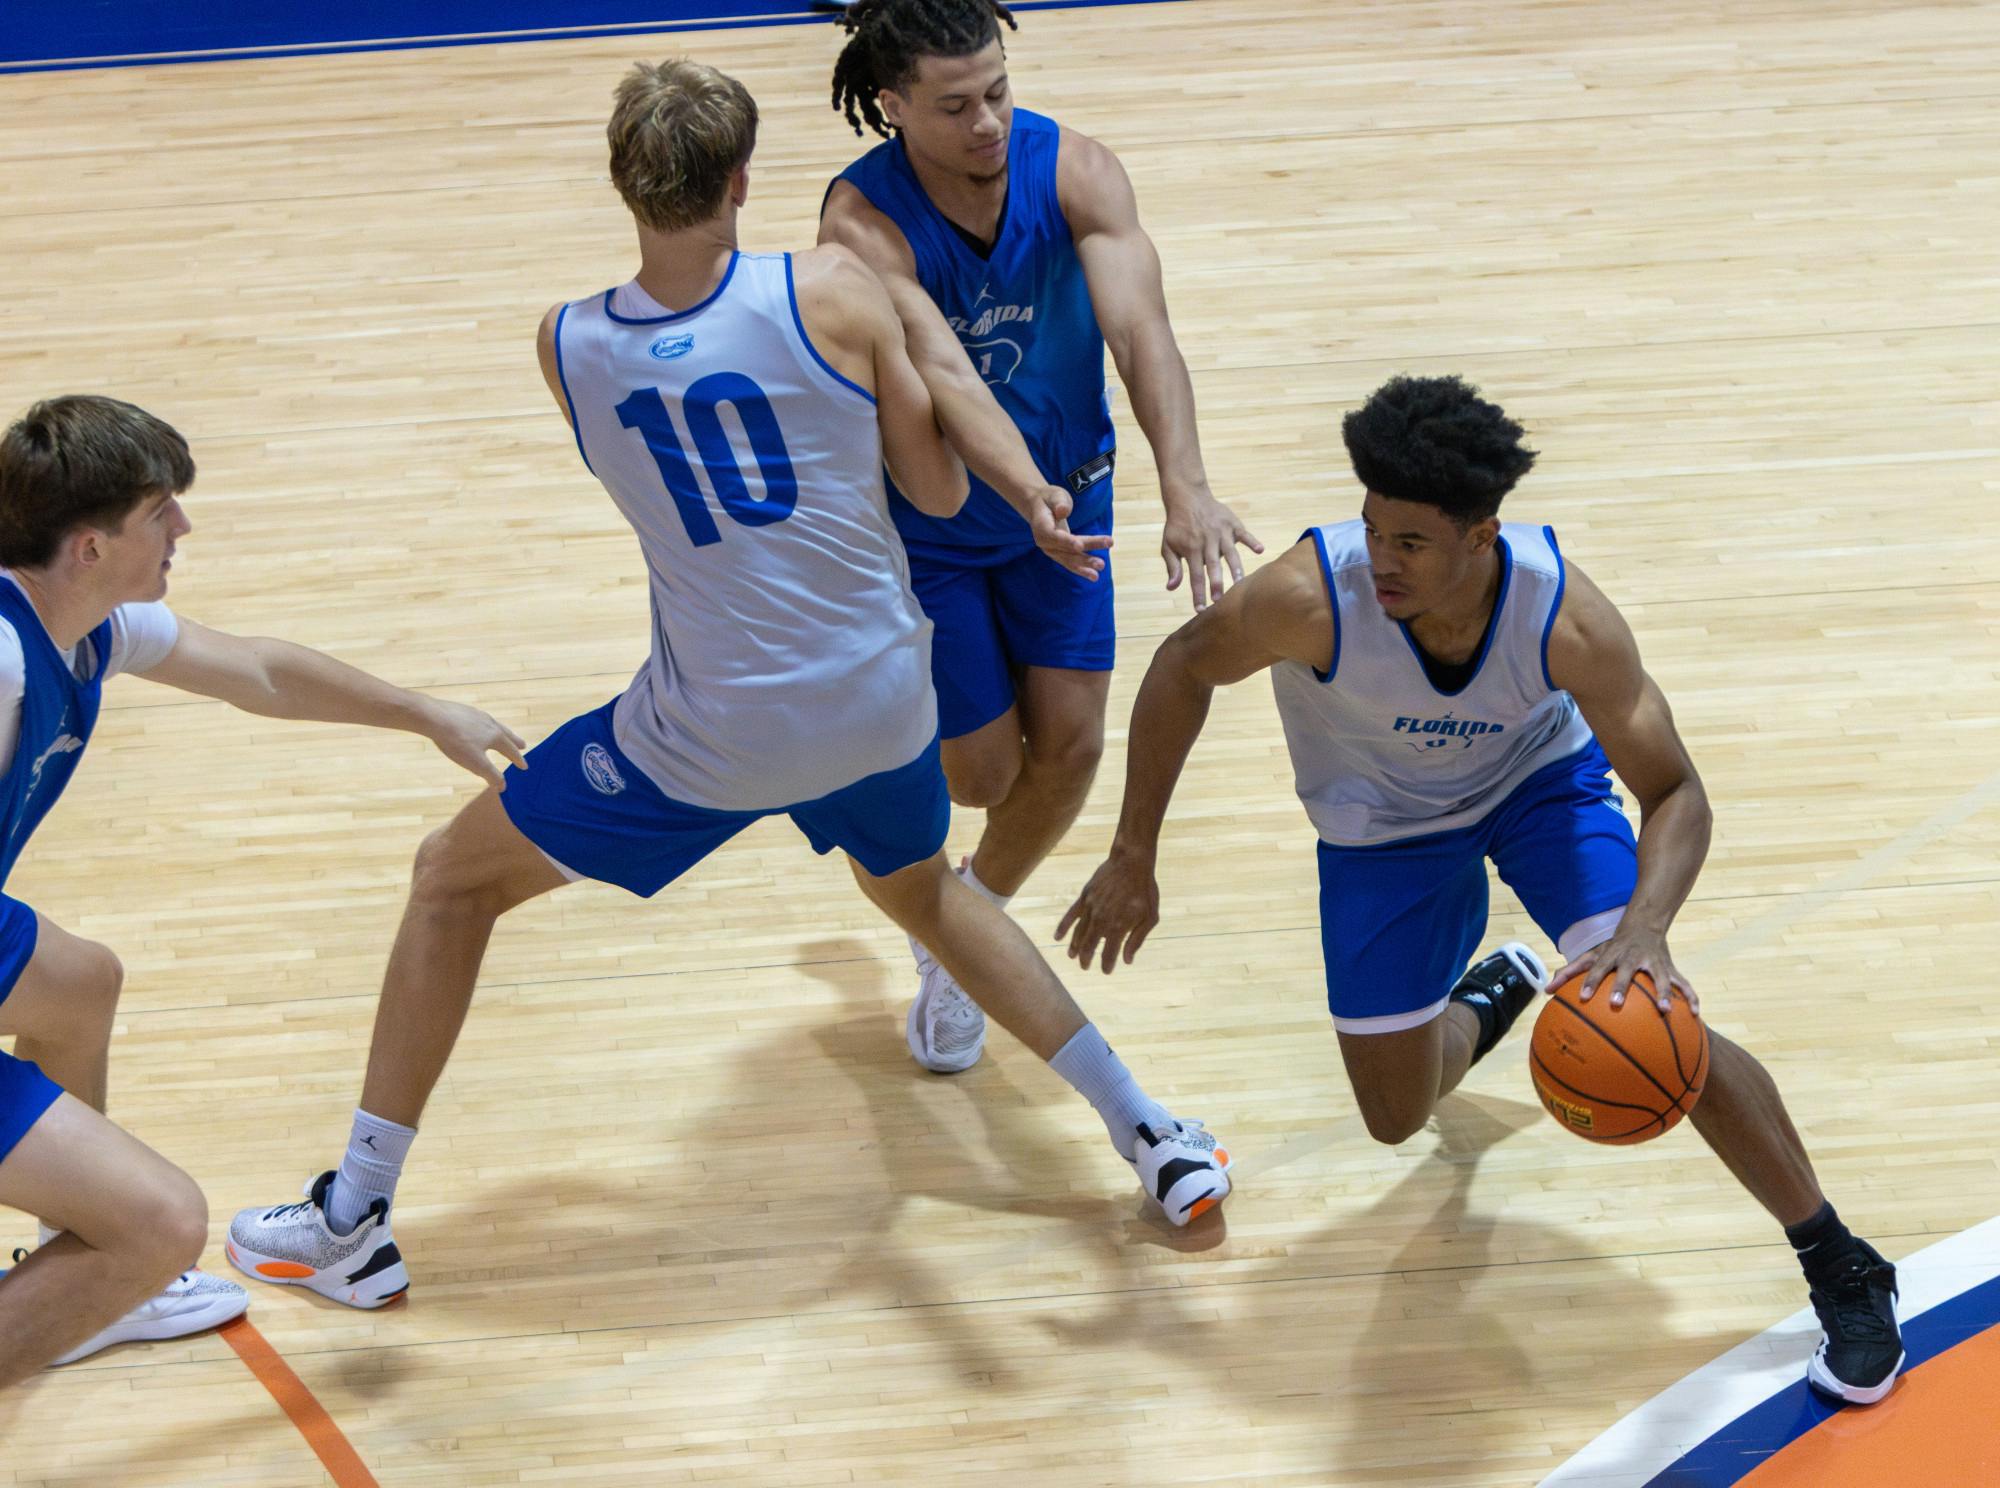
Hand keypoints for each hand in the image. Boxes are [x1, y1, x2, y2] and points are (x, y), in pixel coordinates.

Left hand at [421, 699, 529, 790]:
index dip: (518, 760)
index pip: (510, 751)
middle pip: (506, 734)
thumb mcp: (475, 763)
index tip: (524, 766)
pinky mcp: (464, 710)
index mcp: (495, 736)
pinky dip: (483, 726)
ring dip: (500, 732)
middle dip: (514, 741)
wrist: (434, 717)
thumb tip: (503, 787)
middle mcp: (490, 723)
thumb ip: (491, 775)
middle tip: (523, 745)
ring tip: (501, 734)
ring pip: (494, 725)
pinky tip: (476, 726)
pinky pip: (479, 720)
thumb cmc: (456, 742)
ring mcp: (477, 715)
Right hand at [1024, 484, 1112, 580]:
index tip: (1080, 546)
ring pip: (1068, 560)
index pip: (1054, 536)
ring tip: (1098, 574)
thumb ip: (1060, 503)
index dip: (1067, 541)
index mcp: (1041, 526)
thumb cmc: (1050, 498)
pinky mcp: (1058, 553)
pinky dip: (1081, 569)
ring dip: (1084, 567)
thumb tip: (1063, 511)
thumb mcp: (1055, 495)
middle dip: (1084, 557)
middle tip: (1101, 563)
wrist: (1039, 506)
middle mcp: (1044, 542)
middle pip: (1066, 551)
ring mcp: (1050, 549)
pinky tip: (1094, 575)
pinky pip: (1070, 562)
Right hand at [1056, 846, 1159, 972]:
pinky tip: (1058, 937)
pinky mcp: (1084, 898)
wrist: (1131, 862)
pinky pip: (1071, 916)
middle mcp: (1101, 920)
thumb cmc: (1144, 890)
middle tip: (1085, 966)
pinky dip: (1063, 927)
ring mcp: (1090, 909)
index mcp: (1118, 927)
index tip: (1106, 971)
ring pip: (1079, 933)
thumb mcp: (1150, 917)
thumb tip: (1127, 960)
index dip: (1107, 965)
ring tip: (1072, 956)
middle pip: (1089, 946)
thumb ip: (1137, 940)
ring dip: (1075, 946)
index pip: (1108, 953)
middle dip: (1086, 959)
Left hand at [1162, 486, 1262, 608]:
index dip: (1198, 593)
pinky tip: (1260, 550)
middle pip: (1213, 566)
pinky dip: (1252, 541)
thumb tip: (1171, 588)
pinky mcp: (1232, 524)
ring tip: (1241, 582)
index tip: (1200, 610)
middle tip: (1219, 600)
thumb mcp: (1168, 545)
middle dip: (1216, 583)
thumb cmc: (1177, 526)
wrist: (1187, 497)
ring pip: (1230, 552)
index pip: (1195, 576)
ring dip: (1236, 567)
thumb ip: (1172, 567)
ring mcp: (1221, 532)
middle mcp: (1207, 541)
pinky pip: (1244, 534)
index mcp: (1191, 549)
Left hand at [1550, 927, 1699, 1014]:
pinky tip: (1696, 1014)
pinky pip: (1683, 983)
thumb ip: (1569, 973)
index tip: (1583, 998)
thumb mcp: (1591, 955)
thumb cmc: (1612, 947)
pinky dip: (1691, 997)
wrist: (1644, 924)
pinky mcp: (1669, 968)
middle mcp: (1632, 957)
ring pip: (1660, 977)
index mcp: (1612, 955)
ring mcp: (1653, 962)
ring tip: (1666, 1010)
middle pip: (1626, 971)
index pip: (1597, 968)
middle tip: (1615, 1004)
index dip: (1589, 982)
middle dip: (1621, 986)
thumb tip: (1546, 991)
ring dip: (1664, 993)